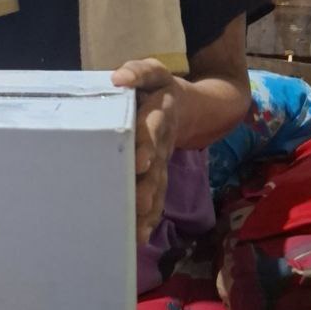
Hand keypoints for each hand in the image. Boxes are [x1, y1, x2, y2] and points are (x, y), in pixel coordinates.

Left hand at [111, 59, 179, 243]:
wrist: (191, 108)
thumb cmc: (159, 90)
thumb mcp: (153, 73)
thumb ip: (139, 72)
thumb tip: (119, 77)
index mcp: (159, 114)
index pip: (152, 128)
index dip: (148, 143)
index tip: (141, 161)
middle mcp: (163, 142)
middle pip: (157, 166)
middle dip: (148, 186)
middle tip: (138, 204)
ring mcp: (163, 161)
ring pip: (158, 187)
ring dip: (149, 208)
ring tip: (137, 229)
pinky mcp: (160, 175)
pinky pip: (157, 197)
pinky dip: (150, 217)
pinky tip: (139, 237)